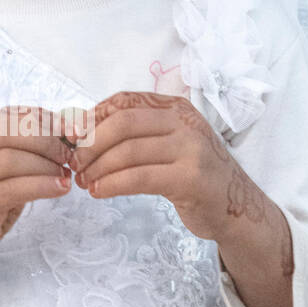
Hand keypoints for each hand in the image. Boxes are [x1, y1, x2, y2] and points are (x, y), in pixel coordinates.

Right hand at [0, 103, 72, 285]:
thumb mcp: (1, 177)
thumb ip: (24, 156)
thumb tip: (66, 139)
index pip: (8, 116)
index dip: (43, 118)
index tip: (71, 129)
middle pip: (7, 130)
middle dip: (46, 138)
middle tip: (70, 154)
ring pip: (9, 159)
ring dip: (45, 164)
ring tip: (66, 173)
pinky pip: (11, 189)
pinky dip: (41, 186)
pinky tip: (60, 188)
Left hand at [67, 90, 261, 241]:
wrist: (235, 206)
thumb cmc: (192, 174)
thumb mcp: (167, 144)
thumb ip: (134, 133)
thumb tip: (80, 127)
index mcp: (175, 108)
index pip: (124, 101)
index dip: (92, 116)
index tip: (72, 136)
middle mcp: (184, 122)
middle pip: (123, 122)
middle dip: (91, 143)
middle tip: (75, 163)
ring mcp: (190, 148)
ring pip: (128, 151)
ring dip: (98, 168)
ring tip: (84, 182)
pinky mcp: (190, 178)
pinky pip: (139, 177)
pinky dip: (112, 185)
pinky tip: (99, 192)